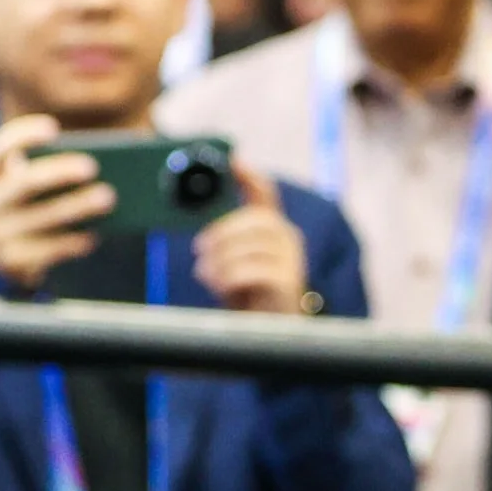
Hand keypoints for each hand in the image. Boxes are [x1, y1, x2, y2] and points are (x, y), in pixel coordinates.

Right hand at [0, 114, 113, 291]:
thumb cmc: (21, 211)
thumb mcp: (17, 189)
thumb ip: (41, 173)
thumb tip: (94, 165)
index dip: (22, 136)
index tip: (53, 127)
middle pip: (23, 183)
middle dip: (57, 172)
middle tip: (92, 166)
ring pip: (39, 218)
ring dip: (75, 206)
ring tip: (108, 197)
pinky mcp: (10, 262)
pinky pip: (46, 251)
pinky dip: (71, 242)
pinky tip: (94, 236)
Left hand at [192, 161, 309, 314]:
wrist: (266, 329)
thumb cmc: (246, 291)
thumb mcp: (233, 259)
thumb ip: (224, 238)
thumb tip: (200, 229)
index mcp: (273, 228)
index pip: (265, 192)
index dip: (249, 175)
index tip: (232, 161)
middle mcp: (288, 238)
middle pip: (253, 220)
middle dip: (221, 234)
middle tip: (199, 250)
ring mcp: (292, 260)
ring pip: (247, 246)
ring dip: (219, 261)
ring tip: (207, 274)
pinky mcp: (288, 282)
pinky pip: (251, 270)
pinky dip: (228, 278)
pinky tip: (220, 286)